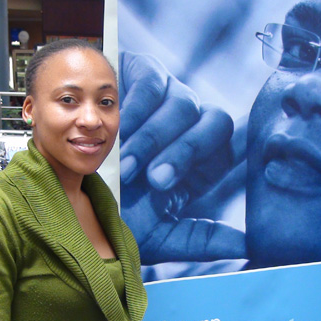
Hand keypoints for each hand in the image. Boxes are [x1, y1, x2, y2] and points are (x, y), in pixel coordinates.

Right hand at [119, 52, 245, 263]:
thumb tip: (245, 244)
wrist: (74, 185)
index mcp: (204, 162)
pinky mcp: (145, 75)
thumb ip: (201, 240)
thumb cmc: (121, 210)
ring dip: (153, 137)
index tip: (162, 188)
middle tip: (151, 178)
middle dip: (182, 151)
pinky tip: (118, 131)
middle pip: (215, 122)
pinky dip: (136, 110)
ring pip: (184, 104)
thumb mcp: (160, 234)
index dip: (199, 164)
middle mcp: (193, 127)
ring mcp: (171, 98)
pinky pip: (153, 83)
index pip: (228, 148)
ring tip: (126, 162)